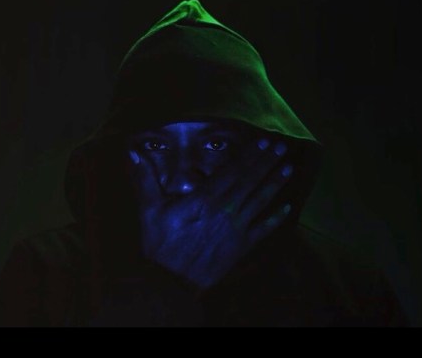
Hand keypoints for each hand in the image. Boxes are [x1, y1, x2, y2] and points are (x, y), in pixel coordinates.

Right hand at [131, 138, 293, 288]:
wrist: (170, 281)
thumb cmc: (160, 245)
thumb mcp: (148, 210)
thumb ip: (145, 181)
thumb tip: (132, 155)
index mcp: (206, 198)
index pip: (233, 171)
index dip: (250, 155)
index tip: (263, 141)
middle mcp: (226, 210)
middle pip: (251, 181)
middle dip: (267, 162)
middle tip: (282, 146)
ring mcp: (237, 229)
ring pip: (260, 201)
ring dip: (275, 183)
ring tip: (289, 168)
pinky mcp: (241, 246)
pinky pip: (263, 230)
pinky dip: (276, 219)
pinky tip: (288, 208)